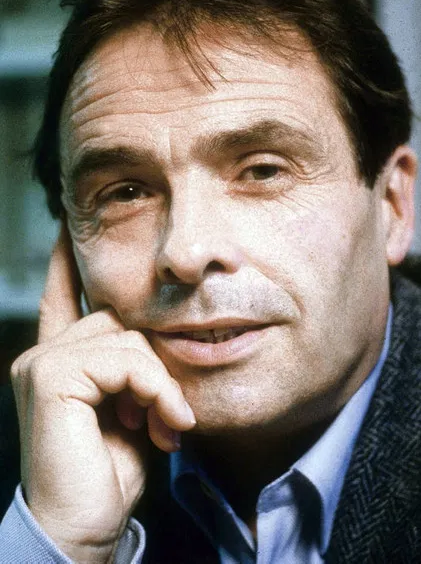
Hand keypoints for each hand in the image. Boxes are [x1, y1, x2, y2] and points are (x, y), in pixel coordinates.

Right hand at [11, 226, 195, 562]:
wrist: (85, 526)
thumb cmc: (111, 471)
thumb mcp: (132, 408)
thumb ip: (134, 369)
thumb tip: (157, 340)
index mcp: (62, 360)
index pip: (64, 295)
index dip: (67, 262)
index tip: (70, 228)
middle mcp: (45, 353)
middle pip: (121, 318)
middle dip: (156, 363)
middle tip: (170, 413)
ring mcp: (42, 362)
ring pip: (127, 338)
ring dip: (160, 383)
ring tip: (168, 424)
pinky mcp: (49, 376)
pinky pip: (124, 359)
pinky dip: (155, 389)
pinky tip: (163, 424)